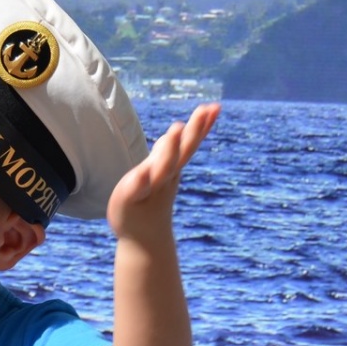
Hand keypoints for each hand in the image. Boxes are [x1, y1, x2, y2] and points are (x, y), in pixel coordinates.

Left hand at [106, 102, 219, 241]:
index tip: (215, 107)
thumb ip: (167, 150)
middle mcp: (165, 175)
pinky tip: (143, 172)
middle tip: (207, 110)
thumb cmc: (148, 200)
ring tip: (178, 128)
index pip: (189, 143)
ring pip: (163, 166)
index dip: (202, 125)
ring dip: (171, 149)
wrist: (142, 238)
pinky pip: (138, 187)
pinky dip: (142, 180)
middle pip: (182, 151)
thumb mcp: (159, 170)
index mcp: (172, 167)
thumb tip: (179, 128)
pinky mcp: (131, 197)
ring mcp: (149, 186)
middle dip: (194, 131)